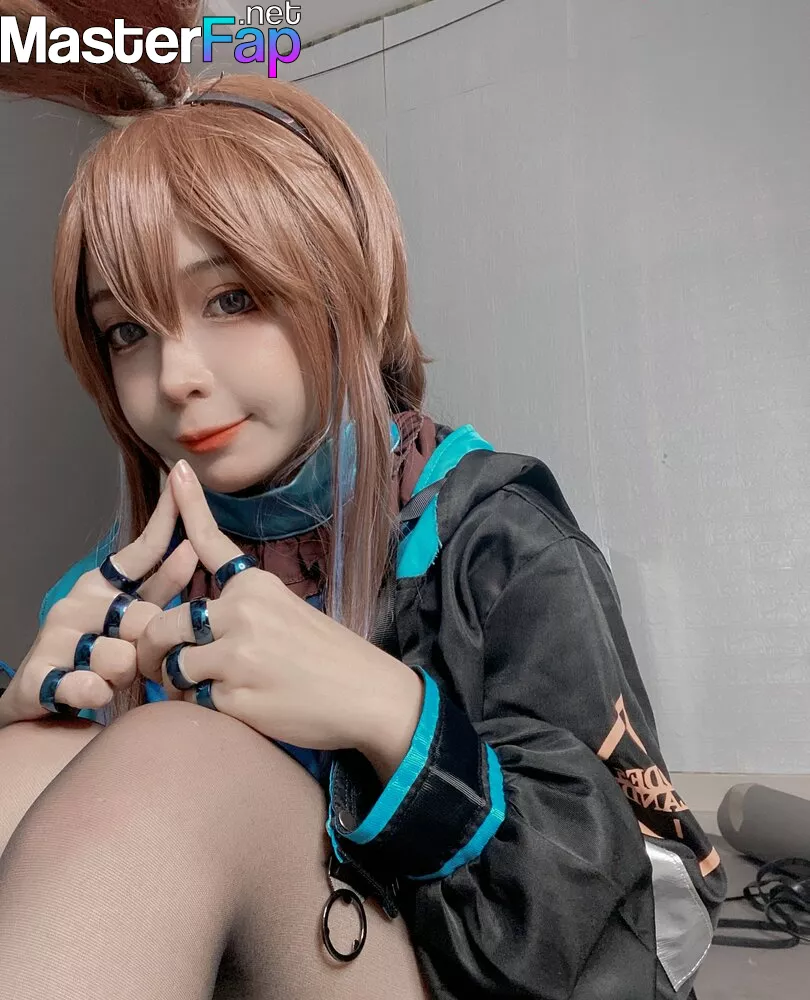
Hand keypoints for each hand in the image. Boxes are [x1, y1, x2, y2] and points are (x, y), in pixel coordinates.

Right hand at [0, 479, 199, 728]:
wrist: (44, 699)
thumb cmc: (100, 655)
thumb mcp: (134, 618)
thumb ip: (161, 588)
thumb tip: (191, 547)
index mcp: (101, 584)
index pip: (140, 551)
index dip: (165, 522)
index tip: (181, 485)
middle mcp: (75, 603)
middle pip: (142, 617)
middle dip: (151, 644)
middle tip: (141, 658)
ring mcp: (54, 638)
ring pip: (120, 656)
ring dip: (126, 675)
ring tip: (112, 679)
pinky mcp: (38, 677)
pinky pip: (86, 686)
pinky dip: (96, 692)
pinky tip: (94, 692)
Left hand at [136, 461, 423, 778]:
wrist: (368, 694)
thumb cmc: (329, 657)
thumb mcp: (289, 612)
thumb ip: (241, 610)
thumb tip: (195, 624)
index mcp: (256, 587)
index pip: (212, 542)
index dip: (188, 508)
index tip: (176, 470)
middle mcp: (243, 612)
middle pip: (166, 623)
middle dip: (152, 648)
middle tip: (155, 664)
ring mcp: (237, 654)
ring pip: (173, 665)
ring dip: (177, 681)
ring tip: (203, 688)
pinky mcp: (235, 695)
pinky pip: (193, 700)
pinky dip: (202, 706)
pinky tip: (232, 705)